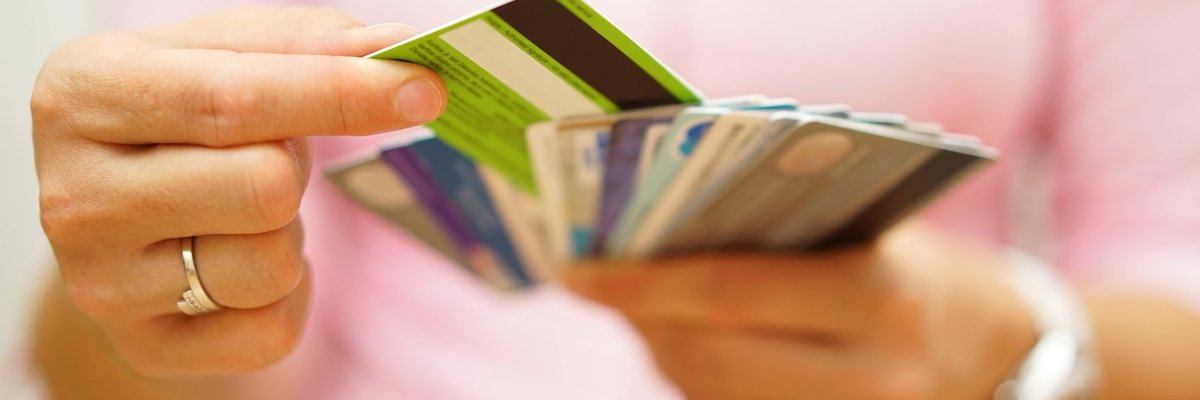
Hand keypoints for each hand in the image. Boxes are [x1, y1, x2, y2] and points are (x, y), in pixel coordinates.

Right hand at [32, 7, 445, 375]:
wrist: (113, 211)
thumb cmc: (177, 117)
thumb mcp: (221, 53)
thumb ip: (307, 43)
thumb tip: (399, 49)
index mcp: (85, 95)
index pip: (235, 101)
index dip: (341, 94)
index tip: (423, 90)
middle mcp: (76, 196)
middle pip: (264, 187)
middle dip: (294, 166)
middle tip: (268, 153)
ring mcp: (103, 284)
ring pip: (272, 264)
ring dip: (287, 232)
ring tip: (241, 210)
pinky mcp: (148, 347)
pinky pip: (274, 329)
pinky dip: (287, 294)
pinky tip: (241, 261)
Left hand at [565, 224, 1037, 398]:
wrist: (1013, 358)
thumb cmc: (926, 275)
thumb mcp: (866, 234)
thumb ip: (776, 234)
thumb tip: (659, 234)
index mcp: (878, 300)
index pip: (727, 291)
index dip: (641, 283)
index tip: (577, 271)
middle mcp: (870, 378)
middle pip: (707, 358)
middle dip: (644, 321)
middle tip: (601, 283)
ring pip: (713, 398)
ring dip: (666, 354)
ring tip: (645, 311)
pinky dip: (703, 383)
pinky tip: (691, 348)